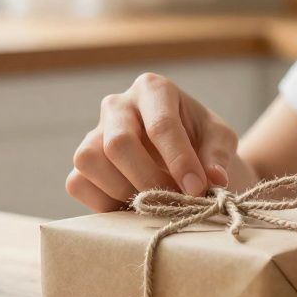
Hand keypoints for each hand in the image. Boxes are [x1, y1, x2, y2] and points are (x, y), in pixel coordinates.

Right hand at [66, 73, 244, 211]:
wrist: (183, 157)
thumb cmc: (201, 141)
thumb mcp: (220, 140)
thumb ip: (217, 156)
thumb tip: (214, 180)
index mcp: (153, 89)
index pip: (161, 125)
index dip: (179, 161)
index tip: (197, 189)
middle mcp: (117, 105)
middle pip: (118, 143)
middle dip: (149, 179)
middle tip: (176, 200)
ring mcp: (94, 132)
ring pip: (89, 160)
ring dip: (123, 191)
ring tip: (154, 203)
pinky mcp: (82, 163)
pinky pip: (77, 183)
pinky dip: (103, 202)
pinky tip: (132, 207)